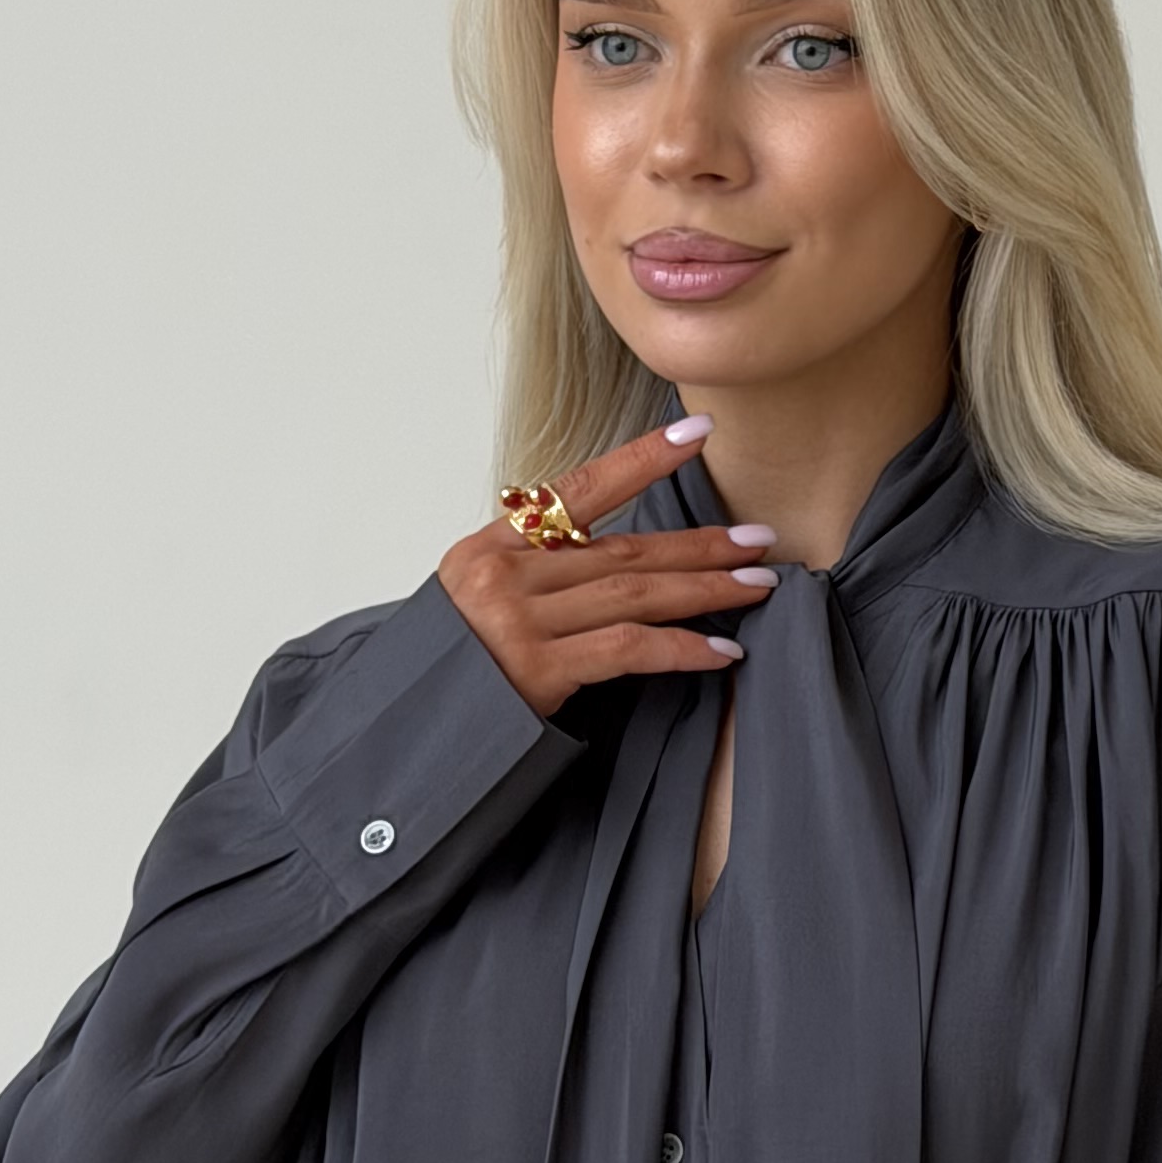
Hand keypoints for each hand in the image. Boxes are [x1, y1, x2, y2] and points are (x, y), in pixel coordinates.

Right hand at [441, 412, 778, 718]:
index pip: (580, 488)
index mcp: (493, 546)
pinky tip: (721, 651)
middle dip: (699, 545)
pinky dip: (680, 649)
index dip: (643, 459)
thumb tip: (613, 561)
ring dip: (703, 590)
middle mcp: (506, 574)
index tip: (698, 434)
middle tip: (758, 541)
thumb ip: (536, 572)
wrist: (403, 728)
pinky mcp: (536, 670)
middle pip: (624, 550)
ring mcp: (520, 621)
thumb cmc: (450, 667)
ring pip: (634, 594)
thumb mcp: (477, 598)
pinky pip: (627, 649)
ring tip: (755, 585)